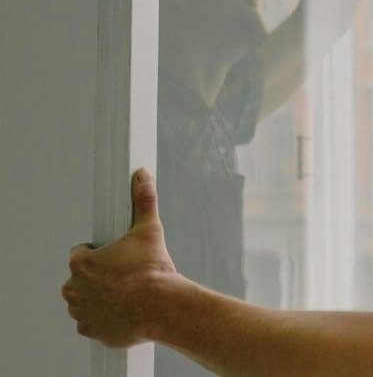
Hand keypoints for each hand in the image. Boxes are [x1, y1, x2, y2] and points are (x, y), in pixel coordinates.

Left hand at [62, 169, 178, 348]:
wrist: (163, 306)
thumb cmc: (153, 271)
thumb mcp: (150, 231)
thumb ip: (144, 202)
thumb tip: (143, 177)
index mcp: (81, 264)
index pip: (81, 254)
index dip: (100, 253)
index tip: (116, 257)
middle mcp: (74, 288)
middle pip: (82, 278)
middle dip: (99, 277)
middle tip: (125, 275)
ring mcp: (81, 312)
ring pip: (86, 300)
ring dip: (100, 297)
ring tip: (126, 293)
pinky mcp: (91, 330)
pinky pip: (92, 322)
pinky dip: (104, 318)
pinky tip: (124, 311)